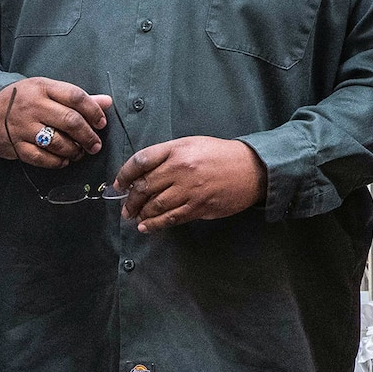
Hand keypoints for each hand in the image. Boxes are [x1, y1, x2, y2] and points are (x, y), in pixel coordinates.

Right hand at [0, 78, 111, 168]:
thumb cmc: (23, 99)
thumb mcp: (47, 90)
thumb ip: (76, 98)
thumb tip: (107, 102)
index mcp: (43, 88)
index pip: (75, 97)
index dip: (93, 111)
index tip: (102, 123)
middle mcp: (33, 106)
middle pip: (70, 121)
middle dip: (88, 136)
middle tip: (95, 144)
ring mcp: (23, 126)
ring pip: (57, 142)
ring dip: (74, 150)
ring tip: (80, 152)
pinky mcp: (15, 145)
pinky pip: (41, 158)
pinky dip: (57, 162)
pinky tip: (64, 160)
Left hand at [115, 137, 267, 232]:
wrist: (253, 168)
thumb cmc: (221, 155)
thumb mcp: (193, 145)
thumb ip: (168, 156)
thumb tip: (142, 176)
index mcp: (177, 149)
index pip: (141, 161)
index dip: (125, 174)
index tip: (120, 184)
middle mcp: (181, 168)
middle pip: (144, 186)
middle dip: (130, 199)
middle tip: (126, 206)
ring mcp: (190, 189)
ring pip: (154, 205)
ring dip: (140, 213)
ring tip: (135, 217)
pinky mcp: (199, 206)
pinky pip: (170, 218)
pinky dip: (154, 224)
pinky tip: (146, 226)